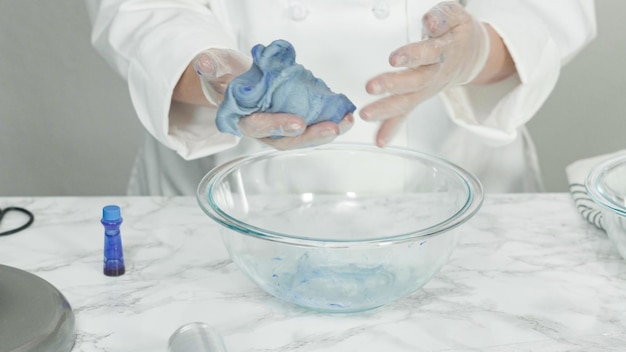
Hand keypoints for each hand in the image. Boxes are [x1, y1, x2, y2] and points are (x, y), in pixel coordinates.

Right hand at [194, 49, 352, 149]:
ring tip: (346, 122)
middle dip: (310, 136)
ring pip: (303, 137)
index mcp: (241, 119)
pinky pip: (312, 126)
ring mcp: (279, 128)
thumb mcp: (214, 67)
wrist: (234, 81)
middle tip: (332, 127)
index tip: (298, 122)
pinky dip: (329, 122)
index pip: (258, 126)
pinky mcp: (294, 121)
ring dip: (326, 132)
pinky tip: (345, 116)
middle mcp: (262, 129)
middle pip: (286, 141)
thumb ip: (210, 66)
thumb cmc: (226, 78)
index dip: (278, 125)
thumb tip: (204, 63)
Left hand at [360, 1, 489, 146]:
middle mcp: (434, 74)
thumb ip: (443, 17)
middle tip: (372, 87)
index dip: (412, 55)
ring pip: (407, 101)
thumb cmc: (457, 35)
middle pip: (415, 82)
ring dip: (386, 109)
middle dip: (393, 85)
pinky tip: (380, 140)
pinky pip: (405, 114)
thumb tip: (430, 22)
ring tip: (367, 113)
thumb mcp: (456, 17)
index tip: (395, 58)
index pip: (429, 53)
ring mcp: (426, 89)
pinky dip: (391, 128)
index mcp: (444, 51)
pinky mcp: (419, 97)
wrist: (472, 55)